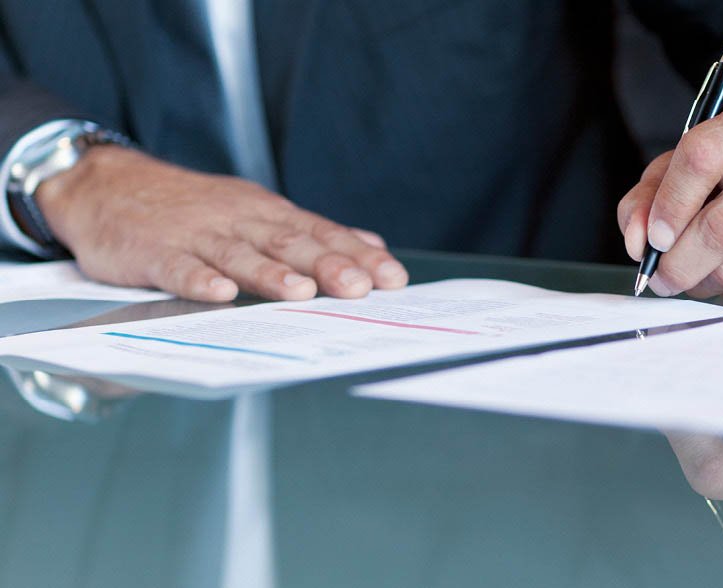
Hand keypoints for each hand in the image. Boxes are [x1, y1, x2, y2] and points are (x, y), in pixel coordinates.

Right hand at [36, 146, 407, 301]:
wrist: (107, 186)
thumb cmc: (193, 209)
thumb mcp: (257, 213)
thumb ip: (311, 234)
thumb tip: (370, 246)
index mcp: (267, 214)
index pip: (322, 233)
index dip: (358, 255)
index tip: (393, 278)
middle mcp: (240, 221)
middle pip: (289, 243)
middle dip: (328, 264)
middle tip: (360, 287)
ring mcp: (196, 235)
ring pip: (239, 255)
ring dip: (270, 274)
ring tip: (301, 292)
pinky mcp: (155, 251)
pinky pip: (179, 267)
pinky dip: (198, 280)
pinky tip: (219, 293)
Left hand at [618, 101, 722, 299]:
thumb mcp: (682, 171)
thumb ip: (646, 200)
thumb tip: (638, 244)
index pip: (700, 159)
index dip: (670, 206)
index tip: (654, 240)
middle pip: (722, 227)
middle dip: (679, 264)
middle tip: (662, 279)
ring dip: (704, 282)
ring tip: (697, 275)